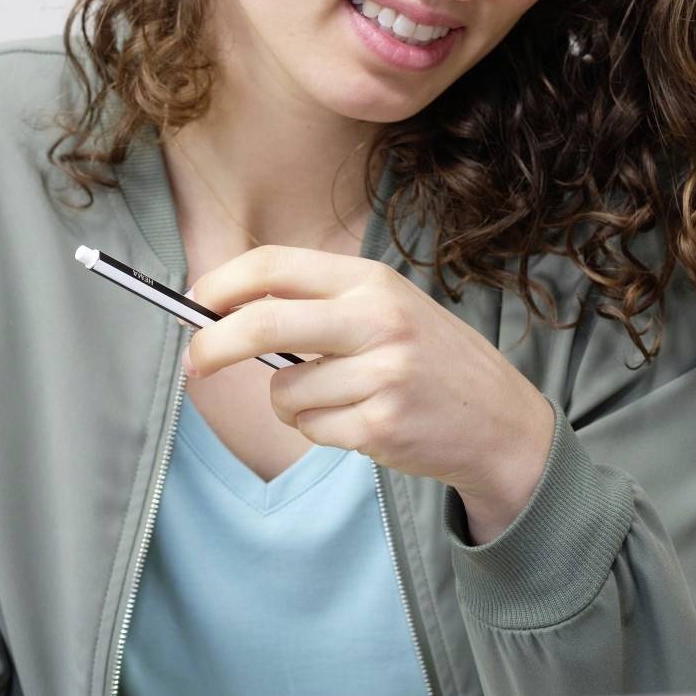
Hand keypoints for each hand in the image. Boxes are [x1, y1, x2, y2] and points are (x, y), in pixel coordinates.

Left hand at [187, 245, 557, 541]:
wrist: (500, 422)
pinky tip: (364, 422)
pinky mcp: (382, 424)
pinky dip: (322, 431)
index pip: (274, 265)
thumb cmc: (427, 362)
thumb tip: (223, 313)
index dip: (223, 284)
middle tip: (194, 364)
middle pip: (263, 324)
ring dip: (294, 405)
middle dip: (213, 345)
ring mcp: (383, 374)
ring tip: (343, 400)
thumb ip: (317, 306)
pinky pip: (311, 429)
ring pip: (284, 392)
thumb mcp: (385, 310)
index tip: (195, 303)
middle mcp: (377, 319)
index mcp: (371, 280)